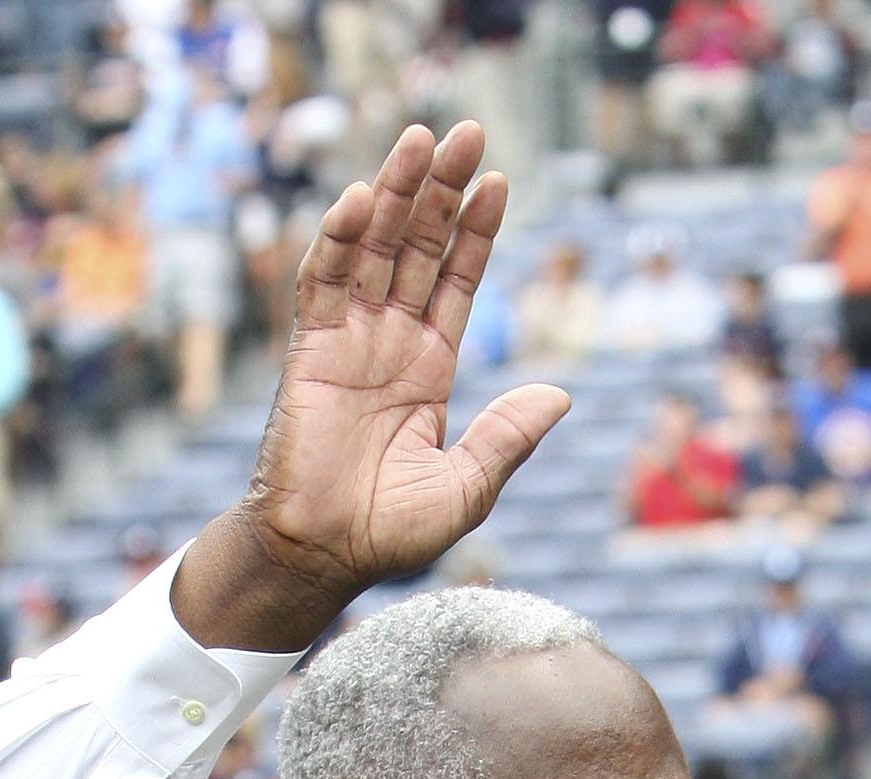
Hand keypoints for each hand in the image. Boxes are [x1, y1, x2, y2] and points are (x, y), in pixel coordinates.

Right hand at [171, 122, 568, 655]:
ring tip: (421, 139)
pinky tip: (360, 200)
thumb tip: (562, 393)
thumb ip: (507, 438)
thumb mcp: (466, 487)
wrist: (321, 554)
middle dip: (441, 191)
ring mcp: (348, 341)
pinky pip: (322, 283)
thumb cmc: (390, 533)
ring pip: (373, 249)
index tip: (500, 182)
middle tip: (466, 132)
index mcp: (431, 368)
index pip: (457, 282)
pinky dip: (337, 240)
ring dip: (396, 193)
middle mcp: (390, 342)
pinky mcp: (309, 351)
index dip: (476, 233)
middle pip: (418, 248)